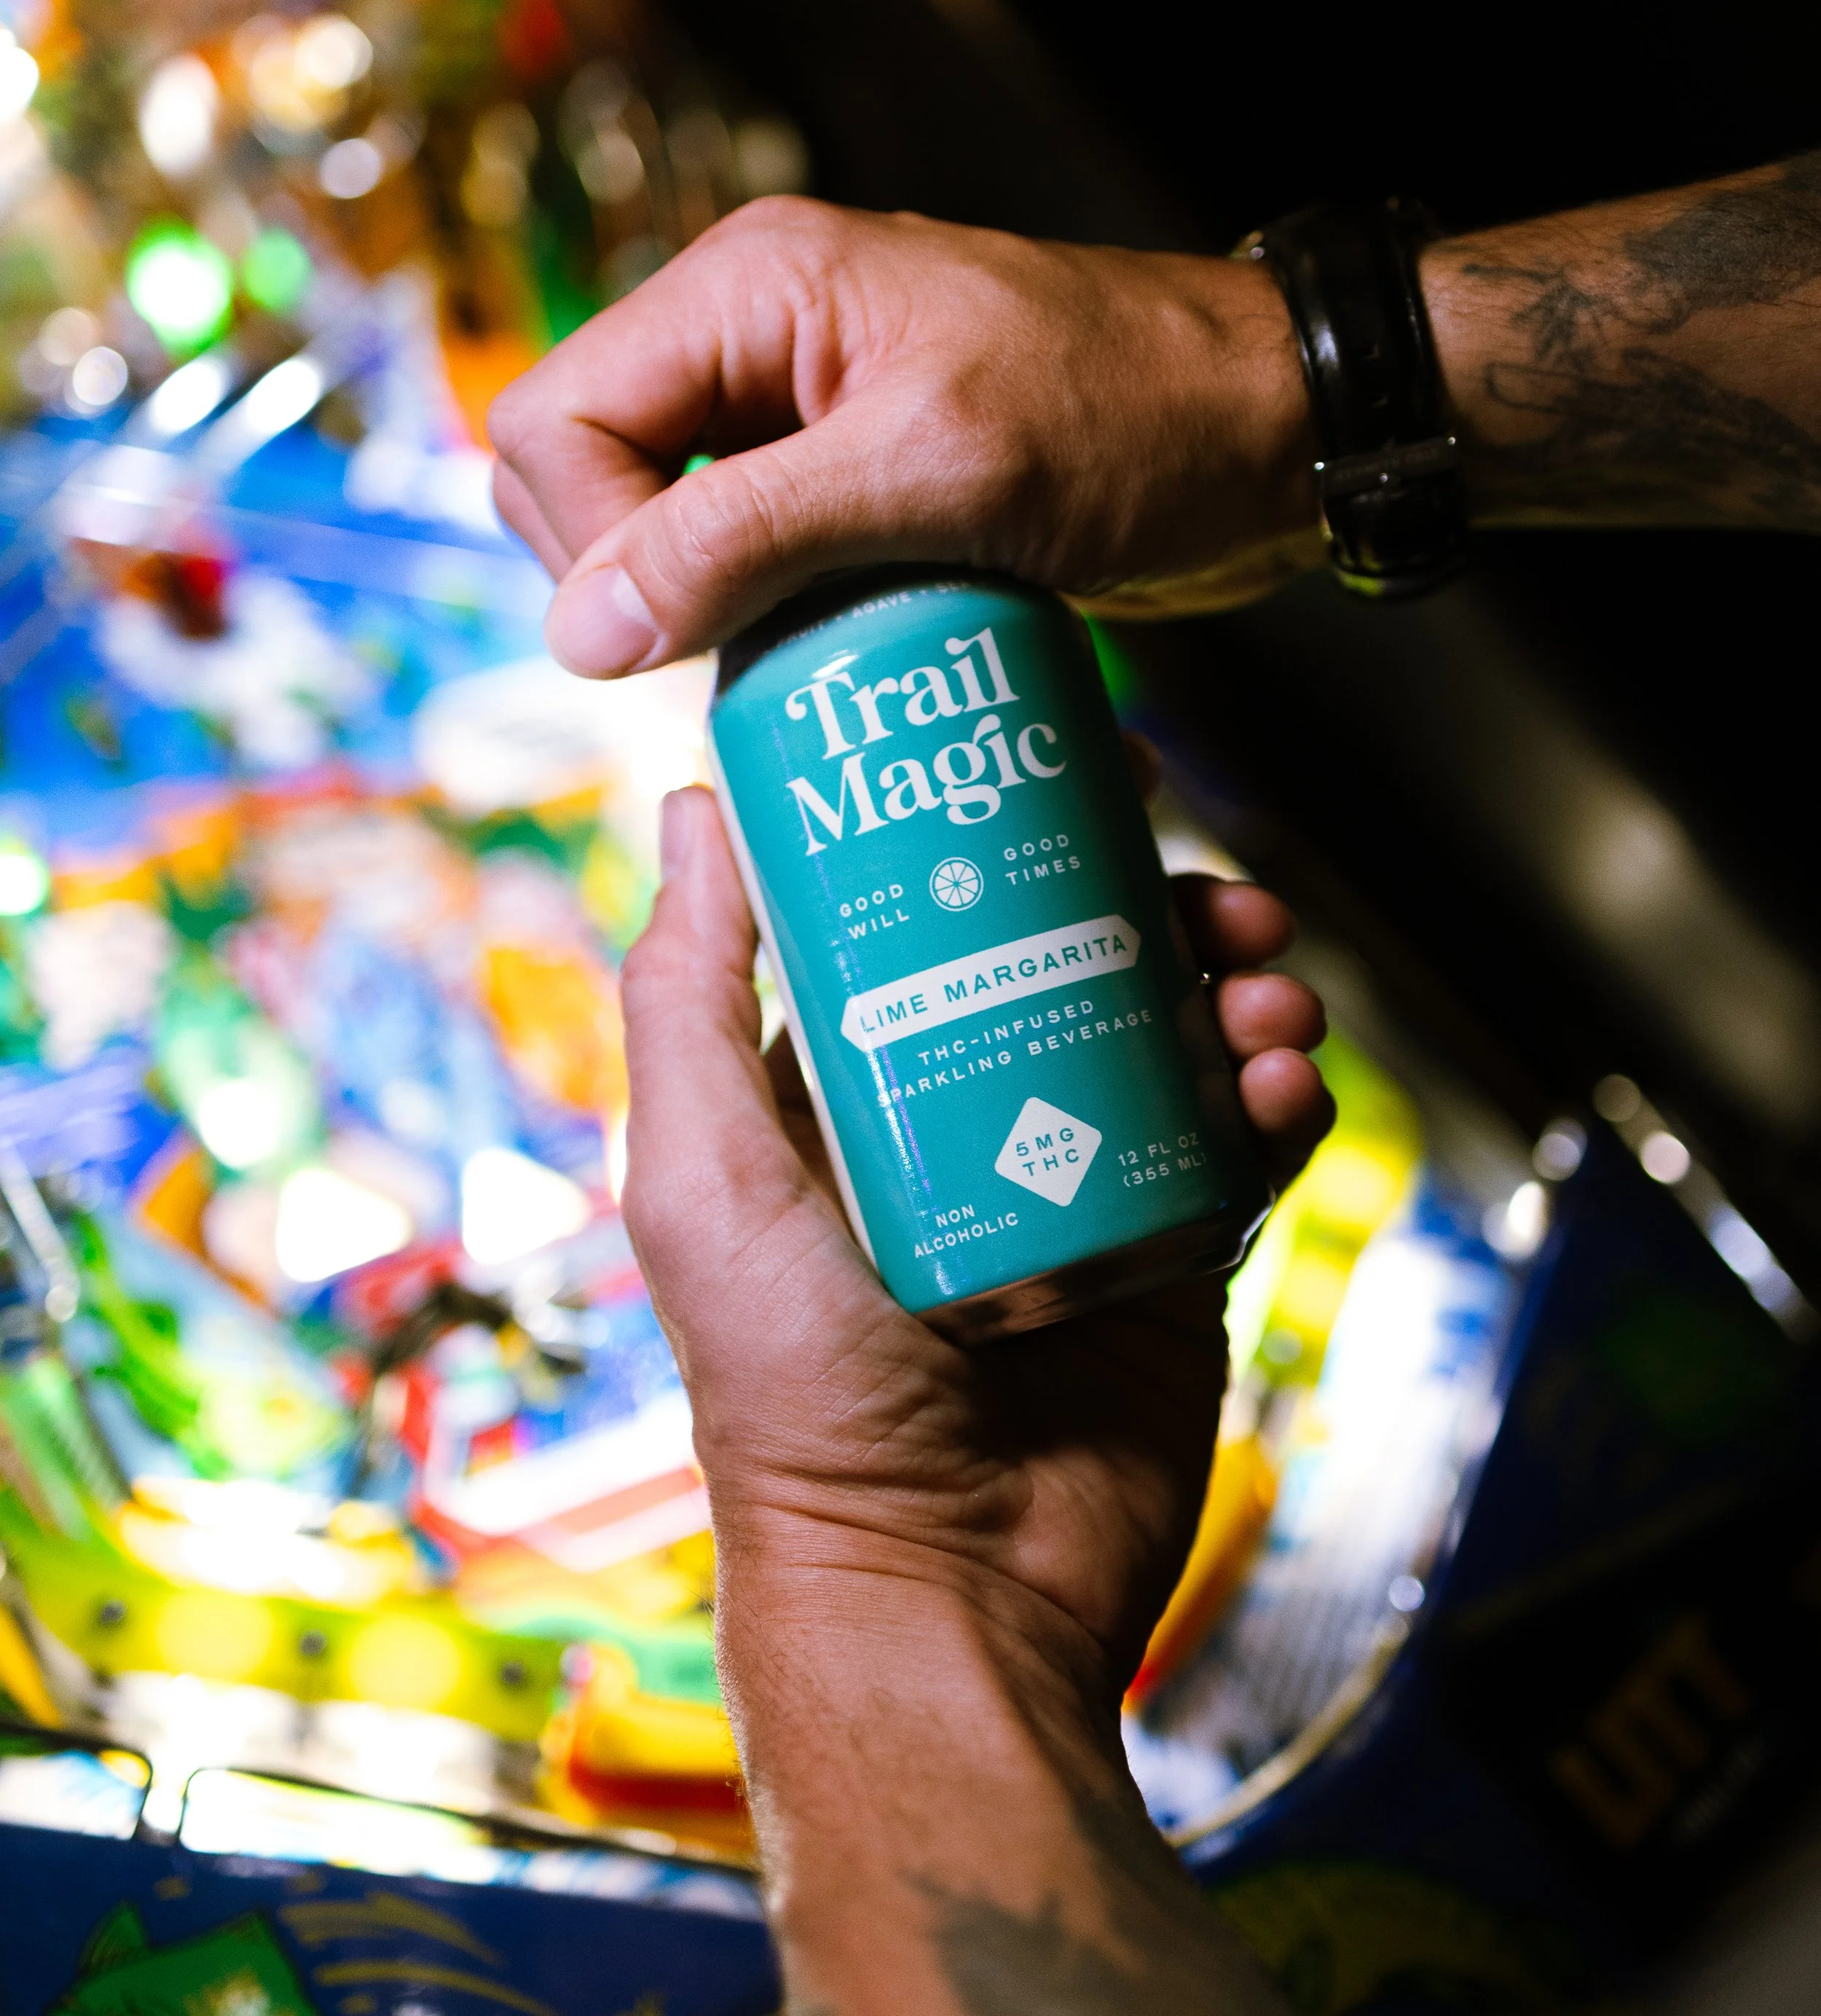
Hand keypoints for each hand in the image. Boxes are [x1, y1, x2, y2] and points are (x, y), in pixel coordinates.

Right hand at [488, 200, 1320, 679]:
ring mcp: (797, 410)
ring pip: (658, 528)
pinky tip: (831, 655)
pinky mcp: (849, 479)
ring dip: (703, 611)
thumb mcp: (932, 474)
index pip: (553, 423)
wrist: (1275, 429)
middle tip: (743, 644)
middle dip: (634, 582)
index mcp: (747, 288)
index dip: (592, 546)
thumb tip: (582, 632)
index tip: (688, 631)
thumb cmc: (1132, 418)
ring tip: (800, 653)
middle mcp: (752, 337)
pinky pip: (744, 556)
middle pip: (583, 477)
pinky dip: (765, 617)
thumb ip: (744, 537)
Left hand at [623, 785, 1330, 1697]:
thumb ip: (690, 995)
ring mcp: (1083, 1184)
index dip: (1026, 839)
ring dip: (1243, 996)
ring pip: (1184, 1040)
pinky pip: (1244, 1147)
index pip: (951, 919)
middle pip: (1092, 961)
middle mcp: (975, 1120)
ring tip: (1266, 1006)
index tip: (1097, 777)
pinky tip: (1284, 1092)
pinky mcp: (1171, 1256)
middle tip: (1219, 905)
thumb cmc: (792, 1398)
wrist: (946, 1589)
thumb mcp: (703, 1179)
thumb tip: (694, 807)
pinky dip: (1281, 1102)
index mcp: (862, 1087)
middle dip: (1169, 909)